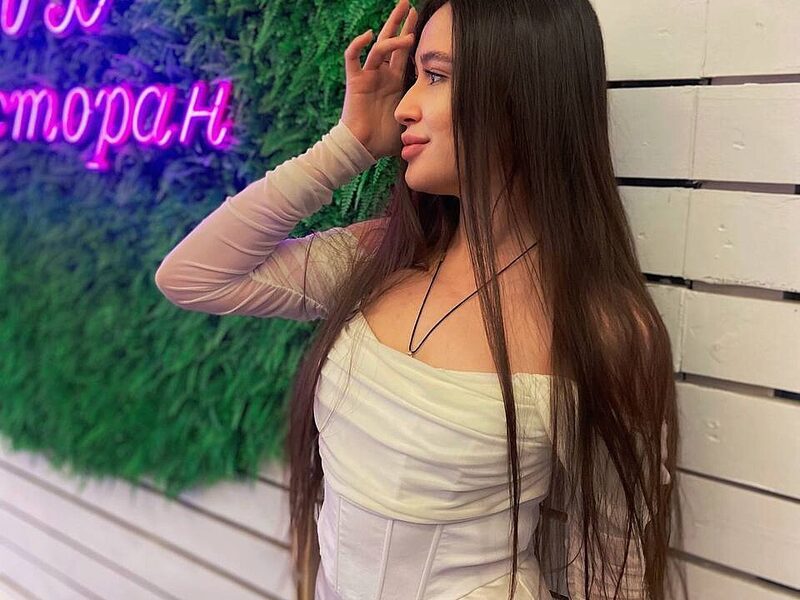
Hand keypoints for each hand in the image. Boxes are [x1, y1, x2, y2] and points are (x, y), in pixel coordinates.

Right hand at [340, 0, 417, 159]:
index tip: (424, 20)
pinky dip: (358, 45)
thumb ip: (427, 117)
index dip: (412, 36)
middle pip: (392, 42)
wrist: (363, 148)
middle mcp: (382, 75)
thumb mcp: (412, 122)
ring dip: (392, 33)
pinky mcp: (356, 81)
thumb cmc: (384, 139)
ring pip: (378, 47)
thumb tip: (450, 122)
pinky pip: (353, 58)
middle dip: (400, 23)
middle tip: (409, 4)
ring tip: (405, 18)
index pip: (405, 53)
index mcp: (395, 82)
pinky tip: (368, 35)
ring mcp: (368, 76)